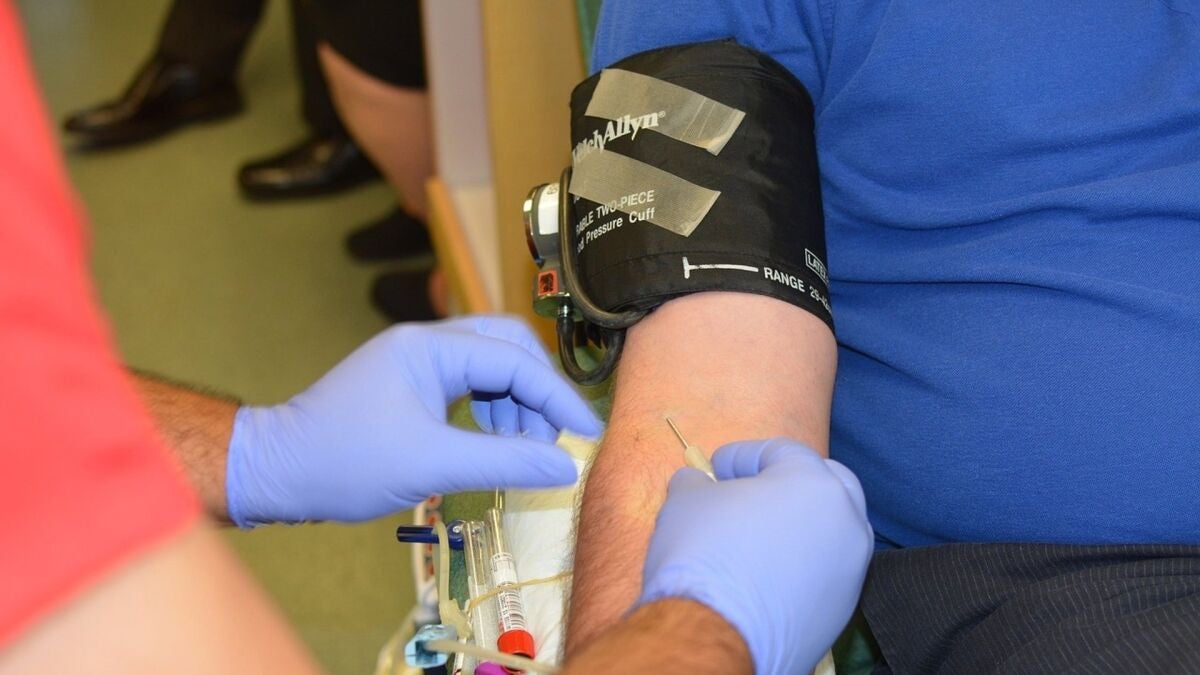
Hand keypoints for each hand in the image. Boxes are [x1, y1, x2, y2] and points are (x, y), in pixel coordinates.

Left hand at [226, 316, 601, 526]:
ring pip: (492, 367)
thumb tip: (565, 466)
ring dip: (516, 405)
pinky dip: (492, 413)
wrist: (276, 471)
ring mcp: (418, 362)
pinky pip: (470, 386)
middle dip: (538, 392)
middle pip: (509, 347)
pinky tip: (494, 446)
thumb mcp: (430, 465)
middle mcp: (427, 344)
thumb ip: (504, 461)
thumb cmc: (343, 462)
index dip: (557, 396)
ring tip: (522, 451)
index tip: (586, 433)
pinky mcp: (412, 385)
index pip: (514, 359)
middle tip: (554, 437)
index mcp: (430, 347)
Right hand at [638, 438, 872, 673]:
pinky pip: (823, 574)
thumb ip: (698, 483)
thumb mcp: (687, 500)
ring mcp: (849, 571)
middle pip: (825, 485)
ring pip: (830, 533)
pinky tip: (763, 574)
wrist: (714, 636)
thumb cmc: (703, 554)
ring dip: (798, 526)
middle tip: (750, 491)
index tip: (716, 468)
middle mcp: (846, 523)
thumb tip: (696, 483)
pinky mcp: (841, 613)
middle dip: (788, 483)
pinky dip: (799, 566)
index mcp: (815, 483)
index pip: (782, 451)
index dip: (743, 454)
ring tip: (756, 535)